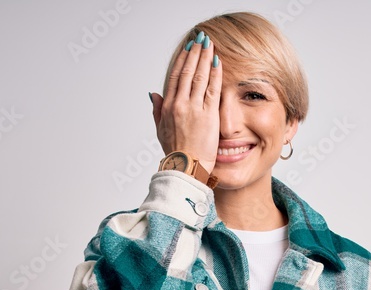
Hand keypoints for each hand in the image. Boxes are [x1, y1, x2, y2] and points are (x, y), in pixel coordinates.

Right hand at [150, 33, 221, 176]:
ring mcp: (193, 109)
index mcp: (168, 107)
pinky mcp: (208, 115)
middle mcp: (179, 104)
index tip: (188, 49)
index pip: (175, 77)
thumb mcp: (160, 131)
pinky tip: (218, 62)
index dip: (182, 60)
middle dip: (195, 53)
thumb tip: (153, 94)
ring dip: (205, 58)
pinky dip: (215, 73)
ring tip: (210, 44)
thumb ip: (157, 111)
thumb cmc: (176, 154)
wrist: (185, 168)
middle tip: (201, 39)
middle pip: (187, 72)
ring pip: (199, 76)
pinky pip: (213, 89)